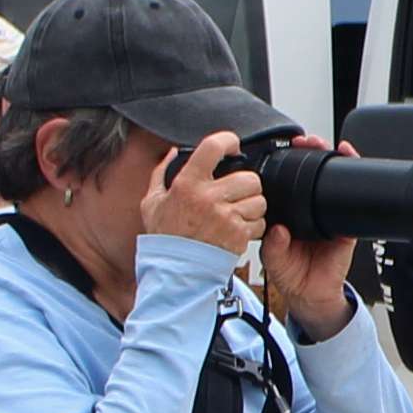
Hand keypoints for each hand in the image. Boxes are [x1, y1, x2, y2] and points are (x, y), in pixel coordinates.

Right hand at [141, 132, 266, 256]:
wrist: (174, 272)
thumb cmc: (164, 238)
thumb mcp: (152, 202)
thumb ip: (161, 174)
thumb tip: (173, 152)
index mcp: (188, 184)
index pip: (213, 147)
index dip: (228, 141)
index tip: (232, 146)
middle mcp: (208, 198)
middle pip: (249, 177)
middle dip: (247, 184)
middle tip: (237, 192)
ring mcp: (226, 217)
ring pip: (259, 200)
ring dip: (252, 206)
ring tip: (237, 213)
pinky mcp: (238, 236)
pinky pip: (260, 223)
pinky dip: (253, 226)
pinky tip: (238, 229)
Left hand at [250, 137, 362, 331]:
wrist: (312, 296)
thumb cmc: (290, 274)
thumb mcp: (273, 260)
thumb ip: (273, 247)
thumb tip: (279, 230)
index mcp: (288, 213)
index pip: (289, 180)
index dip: (288, 162)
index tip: (286, 149)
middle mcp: (308, 209)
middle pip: (312, 173)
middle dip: (312, 151)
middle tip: (307, 142)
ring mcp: (328, 215)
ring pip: (333, 181)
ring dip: (333, 159)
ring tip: (330, 147)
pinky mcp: (347, 227)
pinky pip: (353, 203)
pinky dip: (356, 184)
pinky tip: (352, 165)